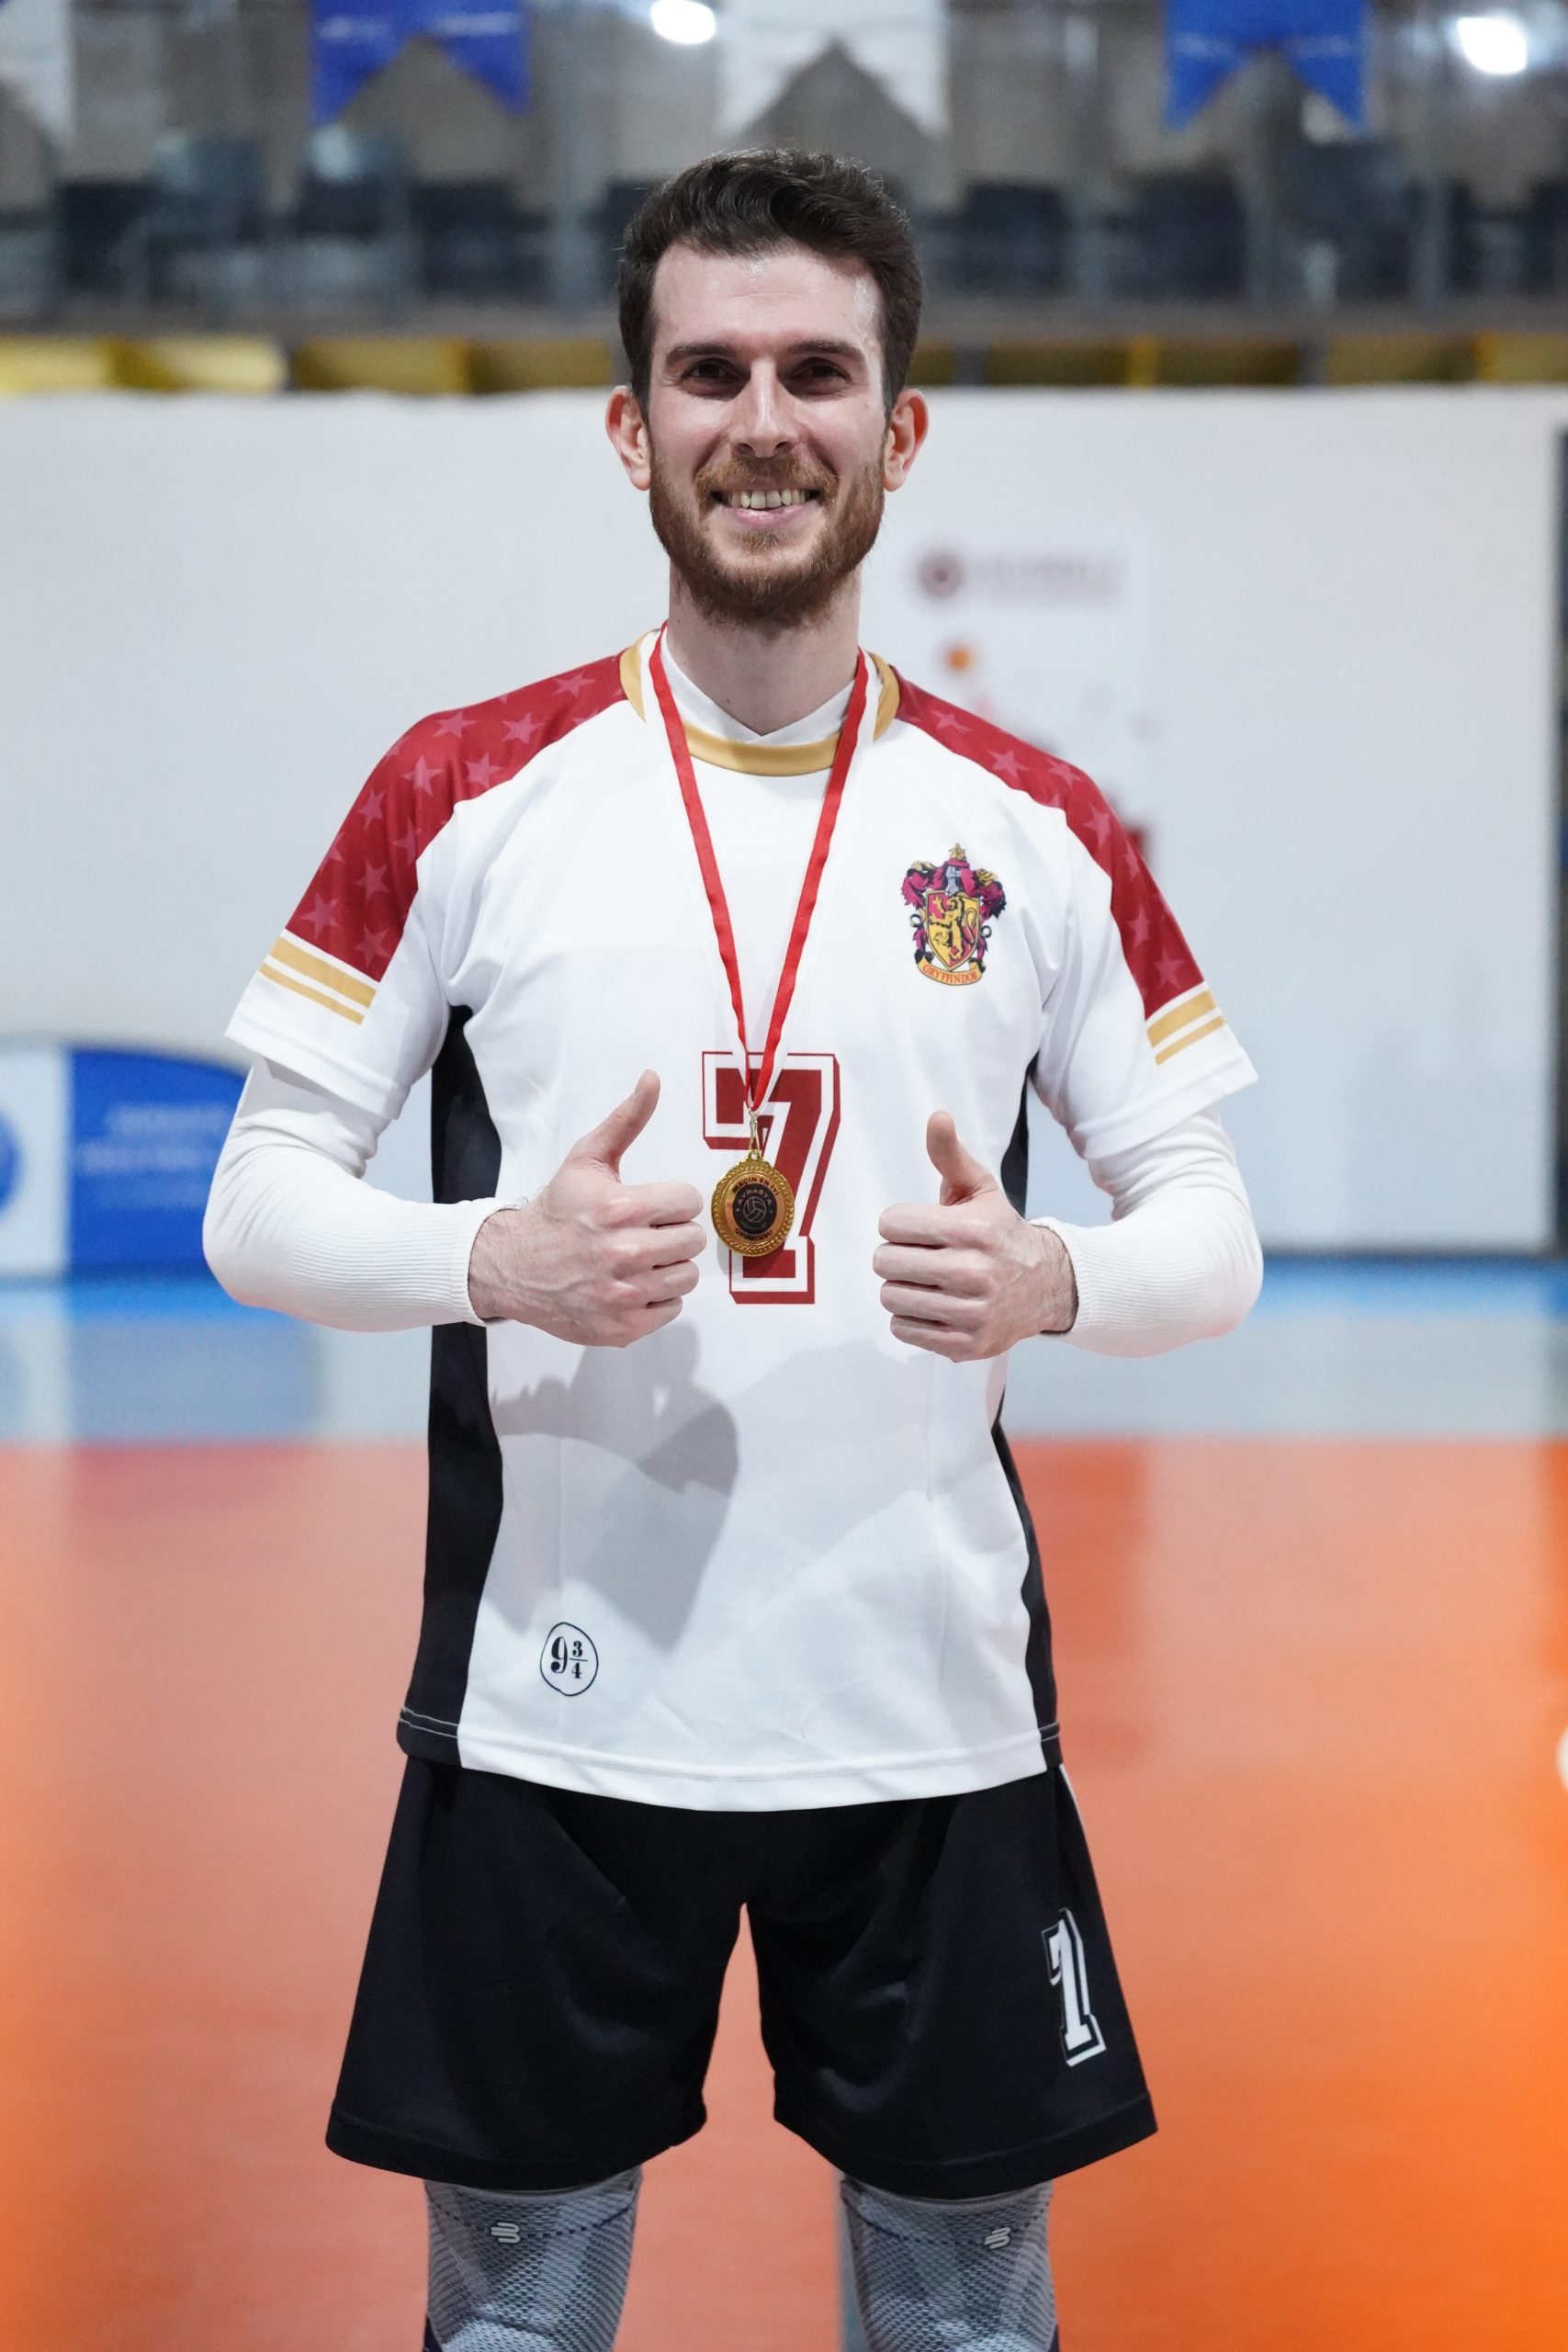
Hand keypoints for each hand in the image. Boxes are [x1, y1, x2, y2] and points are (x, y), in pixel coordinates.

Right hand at [467, 1070, 705, 1345]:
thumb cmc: (557, 1211)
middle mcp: (625, 1253)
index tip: (650, 1207)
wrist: (514, 1265)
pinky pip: (672, 1308)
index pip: (688, 1202)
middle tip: (644, 1234)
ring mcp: (624, 1294)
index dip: (671, 1202)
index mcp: (620, 1208)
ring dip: (668, 1267)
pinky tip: (631, 1285)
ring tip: (638, 1260)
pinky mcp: (623, 1326)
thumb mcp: (587, 1160)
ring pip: (686, 1276)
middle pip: (693, 1240)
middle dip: (672, 1233)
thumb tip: (653, 1078)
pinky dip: (657, 1298)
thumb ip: (626, 1120)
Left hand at [874, 1111, 1077, 1360]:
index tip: (916, 1228)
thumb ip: (950, 1155)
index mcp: (972, 1230)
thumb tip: (936, 1116)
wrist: (1047, 1285)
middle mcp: (974, 1272)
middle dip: (894, 1255)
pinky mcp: (966, 1344)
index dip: (898, 1223)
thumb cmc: (1000, 1234)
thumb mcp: (980, 1189)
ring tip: (925, 1281)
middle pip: (885, 1262)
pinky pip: (904, 1329)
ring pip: (891, 1297)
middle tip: (916, 1255)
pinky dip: (910, 1318)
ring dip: (901, 1287)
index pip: (891, 1224)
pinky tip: (932, 1304)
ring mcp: (971, 1312)